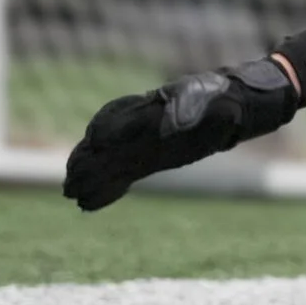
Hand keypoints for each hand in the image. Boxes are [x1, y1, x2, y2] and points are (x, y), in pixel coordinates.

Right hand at [61, 56, 297, 212]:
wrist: (236, 102)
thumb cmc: (230, 101)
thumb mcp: (229, 106)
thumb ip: (222, 113)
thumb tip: (227, 114)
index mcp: (162, 108)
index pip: (128, 116)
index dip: (111, 128)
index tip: (95, 142)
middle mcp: (147, 123)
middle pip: (109, 140)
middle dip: (88, 159)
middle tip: (70, 183)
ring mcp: (146, 140)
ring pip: (110, 157)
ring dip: (91, 174)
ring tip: (72, 193)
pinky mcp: (151, 157)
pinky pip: (123, 172)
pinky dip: (107, 186)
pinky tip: (90, 203)